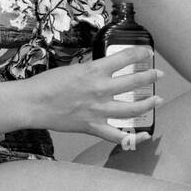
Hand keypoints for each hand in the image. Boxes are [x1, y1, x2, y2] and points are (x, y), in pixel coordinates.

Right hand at [25, 46, 163, 145]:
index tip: (148, 53)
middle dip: (150, 77)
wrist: (32, 103)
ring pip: (133, 109)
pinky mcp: (93, 127)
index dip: (140, 54)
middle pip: (135, 82)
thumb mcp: (73, 68)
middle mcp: (100, 90)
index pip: (125, 57)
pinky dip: (133, 138)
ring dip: (148, 104)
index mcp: (94, 71)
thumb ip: (92, 71)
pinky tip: (144, 135)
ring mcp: (99, 111)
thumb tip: (105, 71)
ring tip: (157, 99)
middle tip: (158, 74)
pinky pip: (118, 136)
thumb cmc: (47, 84)